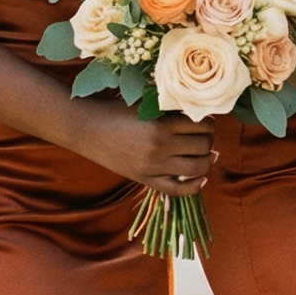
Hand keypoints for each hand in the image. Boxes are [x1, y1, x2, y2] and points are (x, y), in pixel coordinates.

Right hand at [68, 101, 215, 196]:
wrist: (87, 129)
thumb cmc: (117, 111)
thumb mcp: (146, 104)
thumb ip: (172, 110)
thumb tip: (202, 117)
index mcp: (161, 124)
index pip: (203, 126)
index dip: (209, 123)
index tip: (205, 122)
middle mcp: (159, 147)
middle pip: (203, 147)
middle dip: (208, 140)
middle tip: (204, 136)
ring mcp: (153, 166)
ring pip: (197, 168)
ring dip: (206, 161)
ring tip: (204, 154)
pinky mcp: (145, 180)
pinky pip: (179, 190)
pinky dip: (195, 186)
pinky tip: (201, 178)